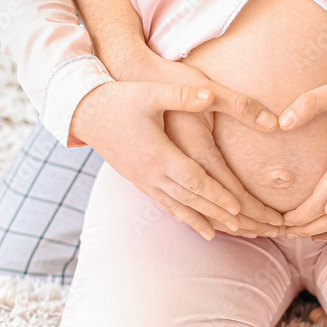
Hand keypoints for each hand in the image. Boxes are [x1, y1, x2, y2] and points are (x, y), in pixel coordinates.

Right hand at [70, 78, 271, 240]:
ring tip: (220, 233)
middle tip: (242, 226)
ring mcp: (142, 179)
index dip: (217, 195)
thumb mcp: (152, 93)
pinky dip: (181, 215)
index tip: (238, 208)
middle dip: (217, 213)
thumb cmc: (120, 98)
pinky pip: (163, 203)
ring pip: (176, 206)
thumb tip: (209, 94)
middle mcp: (151, 173)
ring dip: (200, 220)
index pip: (195, 181)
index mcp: (159, 154)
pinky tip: (190, 221)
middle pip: (190, 199)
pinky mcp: (137, 179)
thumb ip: (183, 96)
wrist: (83, 111)